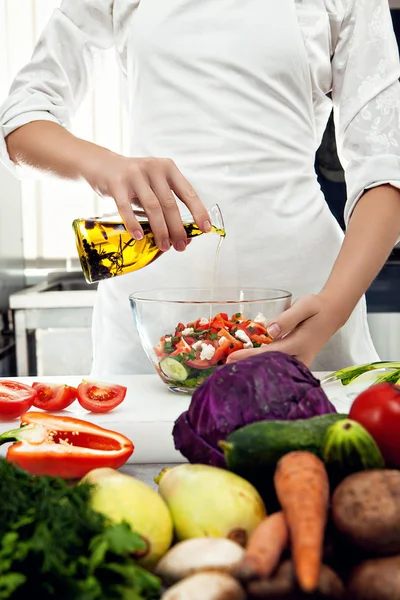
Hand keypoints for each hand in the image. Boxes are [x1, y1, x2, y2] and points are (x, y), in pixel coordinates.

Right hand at [83, 152, 210, 251]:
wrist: (102, 164)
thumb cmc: (133, 180)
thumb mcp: (153, 184)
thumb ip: (165, 203)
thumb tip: (181, 234)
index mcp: (167, 168)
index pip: (187, 192)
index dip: (198, 211)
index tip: (205, 228)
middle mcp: (153, 168)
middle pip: (170, 204)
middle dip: (177, 228)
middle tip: (181, 246)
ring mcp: (134, 174)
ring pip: (152, 207)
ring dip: (160, 230)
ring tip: (164, 246)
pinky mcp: (116, 182)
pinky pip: (127, 207)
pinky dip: (134, 224)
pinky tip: (139, 236)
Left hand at [226, 294, 343, 366]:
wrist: (332, 314)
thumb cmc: (317, 308)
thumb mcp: (305, 305)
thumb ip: (288, 318)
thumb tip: (270, 330)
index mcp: (300, 344)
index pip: (271, 353)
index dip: (250, 356)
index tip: (232, 358)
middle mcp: (300, 357)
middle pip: (271, 368)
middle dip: (248, 368)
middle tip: (224, 368)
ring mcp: (300, 362)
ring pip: (275, 370)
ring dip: (254, 369)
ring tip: (231, 368)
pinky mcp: (297, 362)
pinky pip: (278, 367)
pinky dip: (262, 366)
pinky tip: (247, 364)